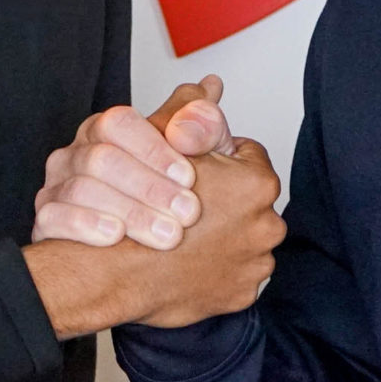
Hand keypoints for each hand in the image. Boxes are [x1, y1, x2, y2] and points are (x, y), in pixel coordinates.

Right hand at [25, 136, 284, 336]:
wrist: (113, 273)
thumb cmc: (134, 203)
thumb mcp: (162, 143)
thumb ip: (190, 114)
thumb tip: (211, 85)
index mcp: (256, 182)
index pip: (245, 155)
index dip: (213, 159)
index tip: (191, 170)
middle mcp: (267, 224)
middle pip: (247, 199)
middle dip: (219, 198)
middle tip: (188, 203)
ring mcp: (256, 264)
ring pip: (243, 237)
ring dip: (218, 234)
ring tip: (183, 233)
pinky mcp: (241, 296)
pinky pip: (235, 275)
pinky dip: (215, 267)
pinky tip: (187, 260)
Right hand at [33, 77, 235, 249]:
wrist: (149, 251)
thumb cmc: (172, 196)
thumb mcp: (200, 160)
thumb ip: (202, 125)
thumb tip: (211, 87)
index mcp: (106, 129)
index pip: (119, 122)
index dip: (154, 149)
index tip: (189, 177)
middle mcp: (76, 152)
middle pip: (101, 158)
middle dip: (149, 187)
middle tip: (188, 212)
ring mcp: (55, 186)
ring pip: (80, 189)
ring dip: (129, 211)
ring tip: (167, 234)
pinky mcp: (45, 221)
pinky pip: (53, 218)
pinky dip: (86, 225)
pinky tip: (116, 236)